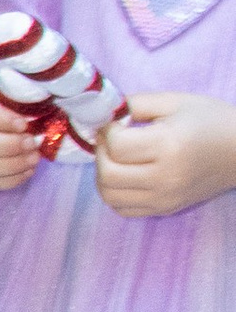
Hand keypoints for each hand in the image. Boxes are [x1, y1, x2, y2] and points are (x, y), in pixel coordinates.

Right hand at [0, 66, 40, 190]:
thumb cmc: (20, 83)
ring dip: (10, 165)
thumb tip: (47, 94)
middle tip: (32, 143)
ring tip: (35, 157)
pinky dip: (9, 180)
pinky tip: (28, 170)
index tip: (23, 124)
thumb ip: (31, 79)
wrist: (11, 97)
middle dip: (5, 146)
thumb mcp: (23, 72)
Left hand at [96, 90, 235, 219]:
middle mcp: (165, 177)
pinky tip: (125, 175)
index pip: (116, 146)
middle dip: (100, 153)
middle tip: (111, 140)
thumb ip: (136, 104)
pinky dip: (115, 193)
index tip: (115, 122)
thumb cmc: (212, 121)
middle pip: (107, 174)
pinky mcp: (165, 209)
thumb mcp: (175, 102)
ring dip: (103, 174)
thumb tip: (104, 113)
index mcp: (169, 145)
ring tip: (116, 158)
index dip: (107, 131)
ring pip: (110, 196)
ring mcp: (165, 198)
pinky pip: (123, 209)